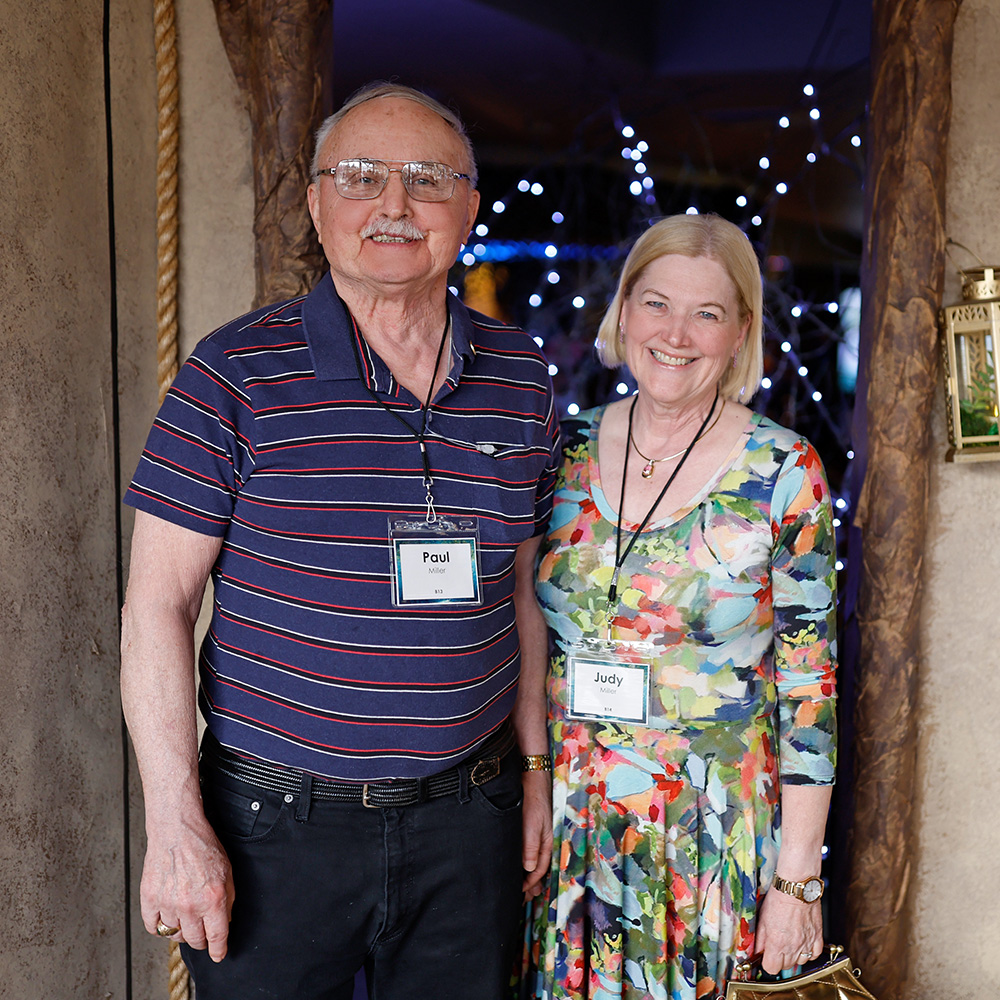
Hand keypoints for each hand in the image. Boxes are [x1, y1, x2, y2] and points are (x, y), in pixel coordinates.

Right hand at [140, 811, 234, 962]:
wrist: (177, 830)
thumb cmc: (203, 846)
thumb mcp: (227, 871)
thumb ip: (228, 900)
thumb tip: (224, 922)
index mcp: (213, 898)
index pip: (217, 936)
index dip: (218, 949)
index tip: (218, 954)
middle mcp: (190, 905)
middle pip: (194, 940)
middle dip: (201, 939)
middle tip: (202, 932)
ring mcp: (168, 903)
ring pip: (174, 934)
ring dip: (181, 929)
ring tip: (185, 915)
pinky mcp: (149, 899)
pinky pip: (153, 927)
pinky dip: (160, 925)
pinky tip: (167, 914)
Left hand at [520, 769, 552, 899]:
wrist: (531, 780)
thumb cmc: (533, 801)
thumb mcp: (532, 824)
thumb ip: (531, 846)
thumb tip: (528, 869)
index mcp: (546, 843)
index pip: (538, 869)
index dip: (530, 883)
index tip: (520, 892)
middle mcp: (542, 842)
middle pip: (537, 869)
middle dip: (530, 884)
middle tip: (521, 898)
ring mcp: (536, 837)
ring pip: (532, 862)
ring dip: (527, 876)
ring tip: (521, 890)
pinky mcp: (529, 831)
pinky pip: (528, 853)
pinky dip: (524, 864)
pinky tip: (518, 867)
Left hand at [754, 884, 823, 973]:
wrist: (796, 889)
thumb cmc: (778, 900)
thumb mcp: (762, 919)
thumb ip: (760, 939)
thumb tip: (757, 951)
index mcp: (777, 943)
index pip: (771, 968)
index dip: (767, 962)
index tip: (766, 956)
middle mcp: (793, 947)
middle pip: (786, 966)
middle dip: (780, 958)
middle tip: (777, 945)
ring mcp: (807, 943)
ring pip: (801, 962)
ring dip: (795, 955)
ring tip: (790, 941)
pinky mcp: (817, 937)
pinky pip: (815, 954)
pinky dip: (809, 952)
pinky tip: (803, 943)